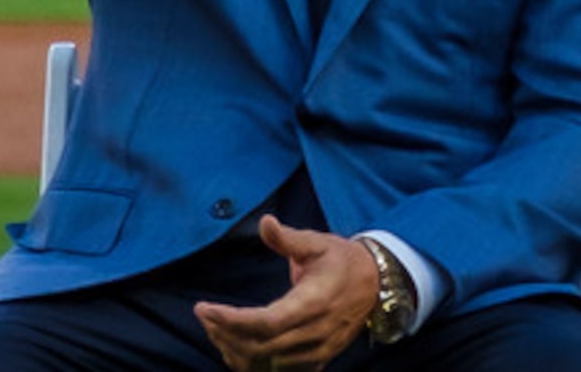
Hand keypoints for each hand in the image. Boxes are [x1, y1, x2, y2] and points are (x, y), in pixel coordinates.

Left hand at [193, 217, 381, 370]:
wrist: (377, 285)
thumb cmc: (341, 261)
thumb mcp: (317, 242)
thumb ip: (288, 238)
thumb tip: (265, 222)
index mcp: (313, 302)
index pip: (267, 321)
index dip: (232, 320)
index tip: (204, 308)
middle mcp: (315, 332)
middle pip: (262, 346)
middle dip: (226, 332)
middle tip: (203, 314)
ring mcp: (318, 350)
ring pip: (268, 362)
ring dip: (235, 348)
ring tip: (213, 326)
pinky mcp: (318, 358)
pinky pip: (281, 371)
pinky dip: (253, 363)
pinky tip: (233, 346)